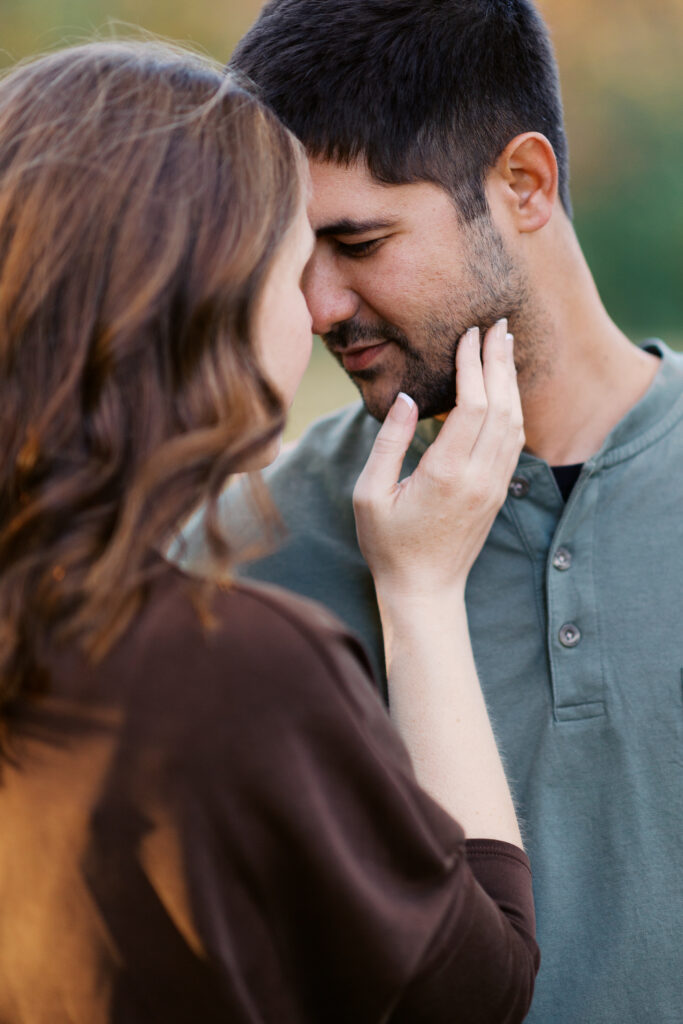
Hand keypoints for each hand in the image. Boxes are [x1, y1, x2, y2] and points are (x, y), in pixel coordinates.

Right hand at [353, 319, 523, 601]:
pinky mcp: (498, 492)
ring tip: (504, 346)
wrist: (425, 590)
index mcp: (447, 473)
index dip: (473, 365)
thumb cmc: (389, 544)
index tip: (468, 334)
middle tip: (497, 325)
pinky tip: (505, 389)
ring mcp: (494, 485)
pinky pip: (513, 441)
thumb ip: (389, 443)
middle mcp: (479, 476)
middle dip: (499, 361)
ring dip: (510, 381)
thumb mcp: (370, 494)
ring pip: (514, 422)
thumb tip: (406, 399)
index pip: (471, 405)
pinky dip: (512, 407)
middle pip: (501, 406)